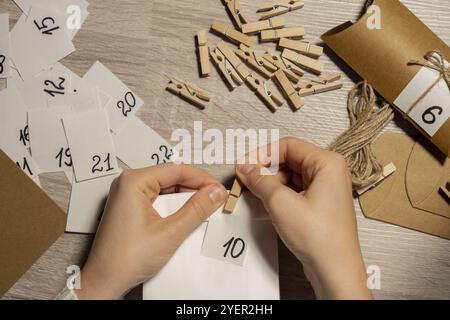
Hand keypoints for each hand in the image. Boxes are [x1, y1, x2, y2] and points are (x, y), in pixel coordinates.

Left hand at [75, 164, 226, 299]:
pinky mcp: (130, 209)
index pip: (176, 170)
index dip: (201, 179)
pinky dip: (174, 208)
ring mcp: (128, 196)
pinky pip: (158, 200)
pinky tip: (187, 217)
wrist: (104, 282)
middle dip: (195, 189)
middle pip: (171, 178)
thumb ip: (196, 210)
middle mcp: (128, 184)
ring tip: (204, 209)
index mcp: (134, 181)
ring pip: (166, 190)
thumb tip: (215, 192)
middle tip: (215, 200)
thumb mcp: (170, 232)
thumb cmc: (125, 259)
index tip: (219, 189)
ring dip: (186, 199)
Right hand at [236, 137, 371, 299]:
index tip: (245, 165)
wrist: (335, 269)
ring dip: (271, 183)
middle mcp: (330, 173)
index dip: (263, 154)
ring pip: (291, 176)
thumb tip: (246, 168)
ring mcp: (326, 189)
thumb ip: (260, 180)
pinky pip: (295, 190)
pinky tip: (267, 202)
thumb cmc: (320, 238)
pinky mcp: (320, 204)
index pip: (288, 145)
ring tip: (255, 193)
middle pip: (289, 160)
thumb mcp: (281, 203)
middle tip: (246, 179)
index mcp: (327, 163)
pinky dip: (279, 193)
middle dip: (266, 169)